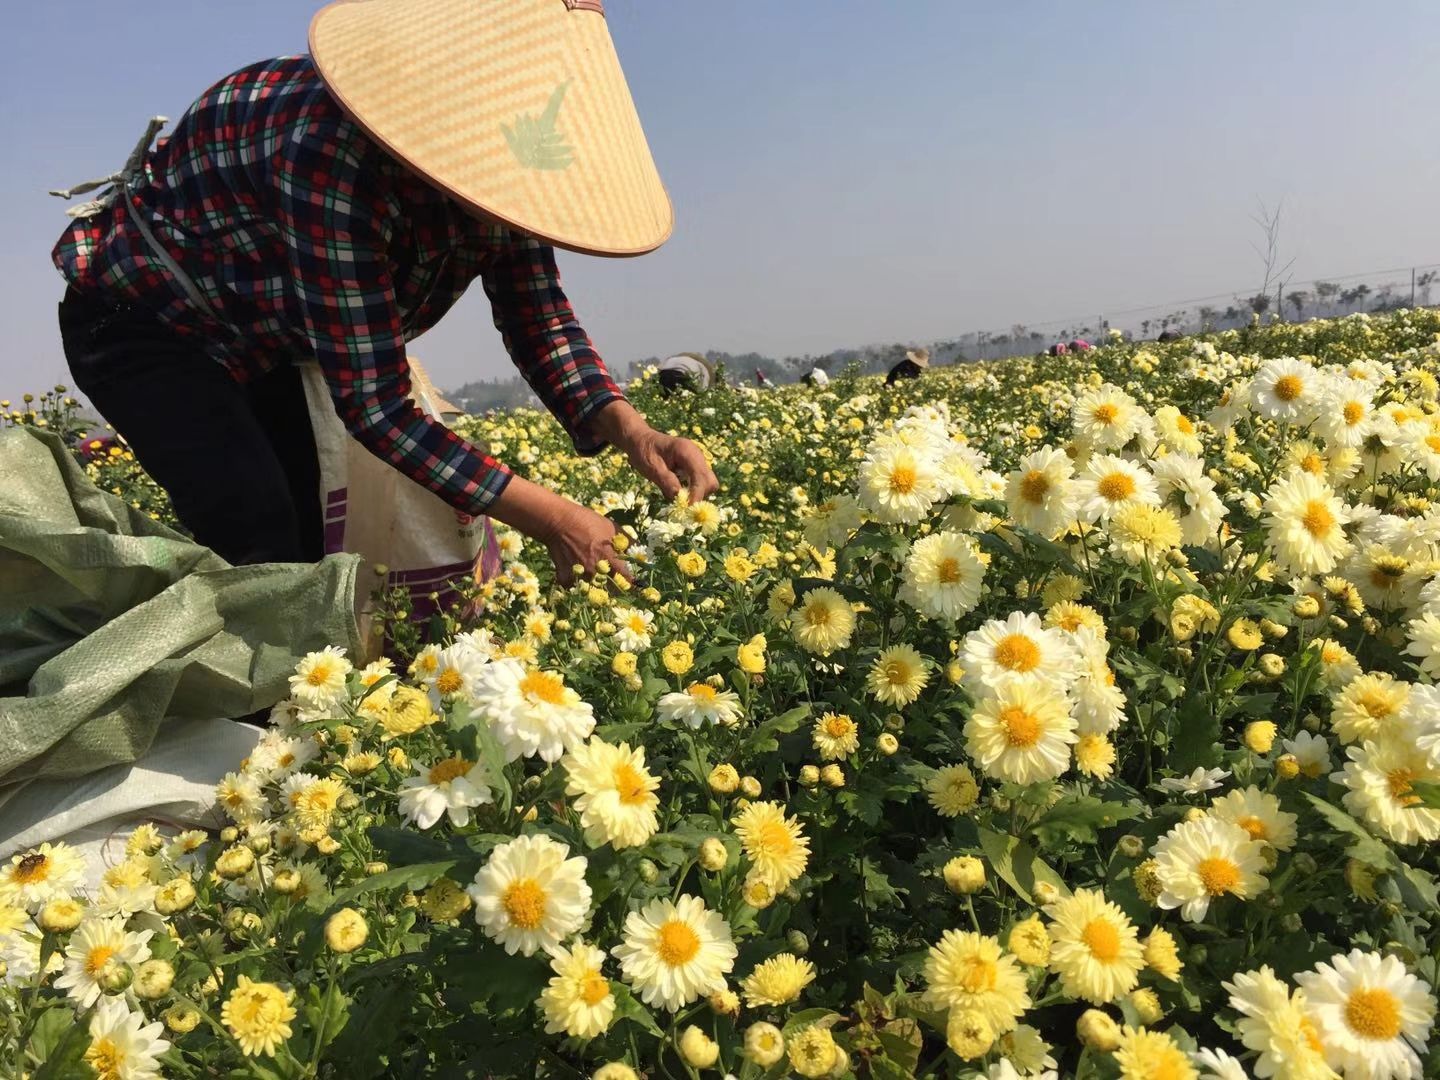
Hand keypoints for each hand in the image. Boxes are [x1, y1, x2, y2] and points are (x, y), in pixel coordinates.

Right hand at [487, 474, 629, 585]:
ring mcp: (580, 575)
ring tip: (589, 572)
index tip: (632, 583)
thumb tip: (638, 549)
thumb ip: (626, 540)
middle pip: (610, 588)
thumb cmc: (587, 521)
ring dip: (592, 583)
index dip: (630, 581)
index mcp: (609, 558)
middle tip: (610, 578)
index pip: (626, 577)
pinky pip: (572, 586)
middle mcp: (596, 570)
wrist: (558, 522)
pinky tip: (574, 573)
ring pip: (591, 587)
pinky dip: (573, 582)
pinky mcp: (565, 577)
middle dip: (612, 585)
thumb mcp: (611, 526)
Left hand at [593, 401, 718, 501]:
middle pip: (710, 482)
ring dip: (696, 495)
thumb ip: (666, 481)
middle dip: (699, 496)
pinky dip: (693, 491)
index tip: (687, 509)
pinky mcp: (695, 467)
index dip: (697, 495)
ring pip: (708, 484)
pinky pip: (701, 483)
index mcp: (686, 451)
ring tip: (678, 498)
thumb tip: (680, 499)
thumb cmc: (643, 451)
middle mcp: (697, 455)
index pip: (701, 477)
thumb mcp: (651, 467)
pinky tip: (678, 491)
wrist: (641, 439)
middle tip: (682, 505)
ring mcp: (697, 461)